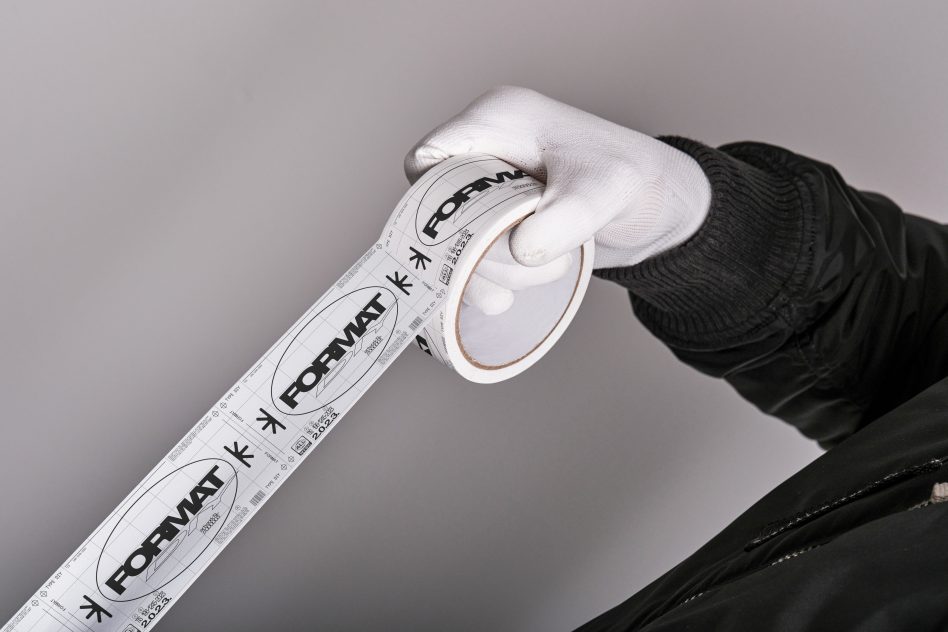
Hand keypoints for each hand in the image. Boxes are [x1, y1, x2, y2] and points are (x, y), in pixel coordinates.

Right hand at [404, 86, 710, 314]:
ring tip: (548, 271)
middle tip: (525, 264)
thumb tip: (519, 250)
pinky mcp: (498, 226)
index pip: (427, 160)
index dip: (435, 203)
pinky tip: (508, 298)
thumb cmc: (633, 183)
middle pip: (437, 213)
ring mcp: (488, 192)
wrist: (658, 212)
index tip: (476, 233)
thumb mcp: (603, 196)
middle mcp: (485, 154)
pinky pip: (468, 262)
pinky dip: (486, 283)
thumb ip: (563, 220)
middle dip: (475, 250)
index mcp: (499, 120)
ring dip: (492, 271)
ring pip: (454, 245)